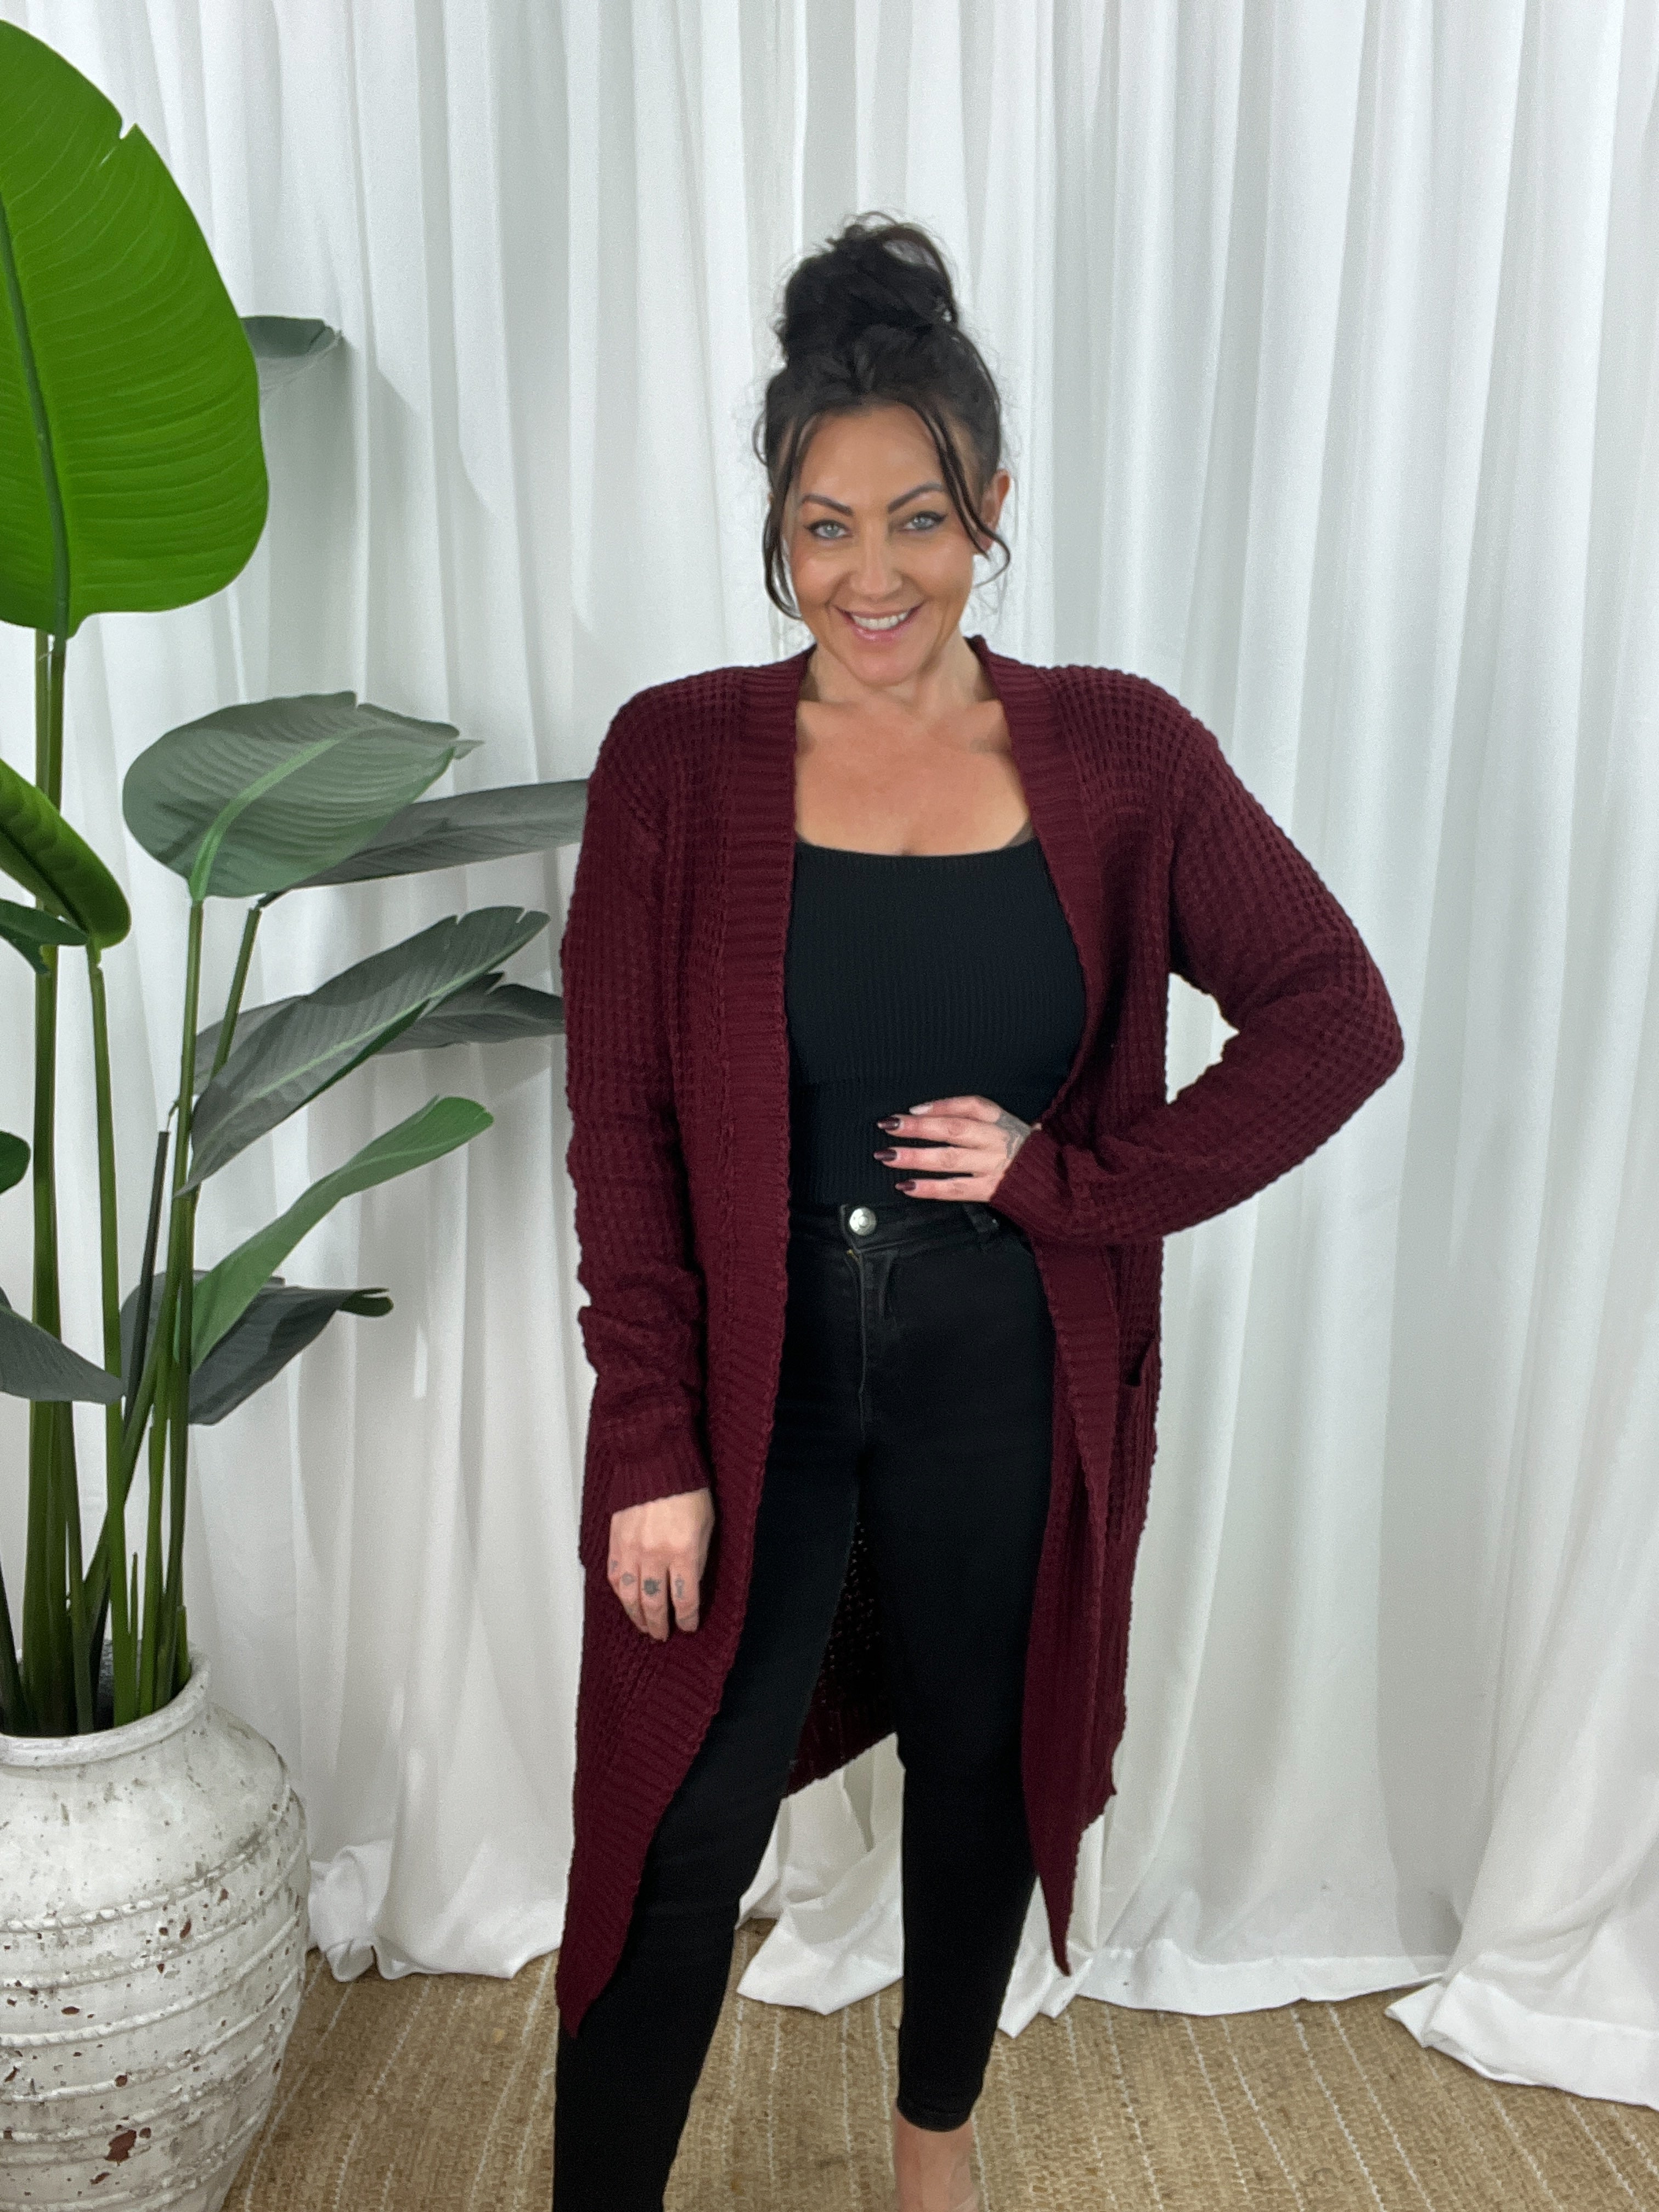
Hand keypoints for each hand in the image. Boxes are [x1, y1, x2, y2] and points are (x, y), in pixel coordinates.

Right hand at [608, 1487, 714, 1639]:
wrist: (655, 1461)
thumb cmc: (687, 1489)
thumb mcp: (706, 1525)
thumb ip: (698, 1558)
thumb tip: (690, 1585)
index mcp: (683, 1552)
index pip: (685, 1600)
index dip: (686, 1619)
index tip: (688, 1626)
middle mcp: (655, 1555)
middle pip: (654, 1604)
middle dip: (660, 1624)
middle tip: (663, 1634)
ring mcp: (631, 1550)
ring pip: (630, 1596)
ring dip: (637, 1616)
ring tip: (644, 1626)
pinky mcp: (616, 1542)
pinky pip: (615, 1576)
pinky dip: (621, 1593)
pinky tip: (627, 1600)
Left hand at [873, 1094, 1034, 1201]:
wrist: (1058, 1184)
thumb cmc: (1025, 1154)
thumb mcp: (1009, 1126)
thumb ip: (978, 1119)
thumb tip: (928, 1111)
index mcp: (1001, 1121)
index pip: (970, 1106)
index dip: (940, 1105)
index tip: (913, 1108)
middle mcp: (995, 1140)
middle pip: (953, 1129)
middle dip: (918, 1127)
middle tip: (889, 1125)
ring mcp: (992, 1165)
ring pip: (949, 1158)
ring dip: (915, 1157)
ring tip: (888, 1155)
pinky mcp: (990, 1190)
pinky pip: (955, 1189)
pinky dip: (929, 1188)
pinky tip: (907, 1186)